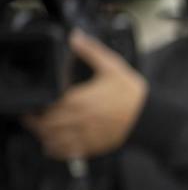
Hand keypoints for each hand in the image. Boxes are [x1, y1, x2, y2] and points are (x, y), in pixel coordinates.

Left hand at [21, 30, 147, 160]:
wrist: (150, 117)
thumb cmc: (133, 95)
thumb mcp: (113, 67)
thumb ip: (91, 51)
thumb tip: (76, 37)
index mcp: (79, 99)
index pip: (46, 105)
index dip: (37, 105)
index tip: (36, 102)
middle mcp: (78, 119)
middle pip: (45, 125)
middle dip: (37, 121)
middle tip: (34, 116)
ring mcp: (85, 135)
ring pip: (53, 140)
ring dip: (44, 135)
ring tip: (42, 129)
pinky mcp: (93, 146)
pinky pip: (68, 152)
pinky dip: (56, 150)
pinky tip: (53, 145)